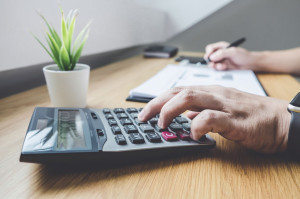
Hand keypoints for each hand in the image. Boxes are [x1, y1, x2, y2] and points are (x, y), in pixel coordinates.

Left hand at [138, 86, 290, 153]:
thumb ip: (202, 111)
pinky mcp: (235, 120)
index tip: (145, 112)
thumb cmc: (251, 115)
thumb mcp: (222, 109)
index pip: (178, 90)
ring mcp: (224, 105)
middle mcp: (214, 94)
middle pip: (178, 92)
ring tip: (162, 124)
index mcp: (210, 92)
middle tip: (143, 117)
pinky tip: (192, 134)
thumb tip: (183, 118)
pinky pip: (210, 118)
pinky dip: (196, 125)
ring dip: (170, 110)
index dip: (158, 100)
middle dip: (156, 103)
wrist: (281, 120)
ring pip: (190, 98)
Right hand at [204, 41, 257, 70]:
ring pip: (212, 63)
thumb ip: (222, 53)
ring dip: (216, 66)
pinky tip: (225, 68)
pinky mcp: (222, 66)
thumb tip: (212, 57)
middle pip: (209, 57)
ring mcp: (221, 60)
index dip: (208, 53)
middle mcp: (220, 53)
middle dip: (211, 61)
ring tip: (222, 66)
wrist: (249, 64)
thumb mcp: (233, 52)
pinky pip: (216, 68)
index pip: (210, 48)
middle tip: (213, 64)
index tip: (209, 58)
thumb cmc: (243, 56)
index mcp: (221, 46)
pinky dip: (219, 69)